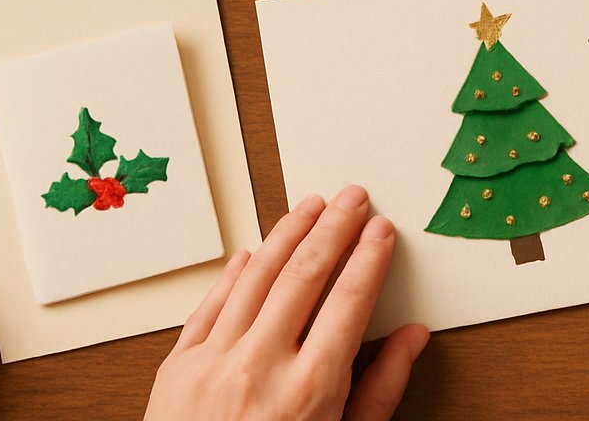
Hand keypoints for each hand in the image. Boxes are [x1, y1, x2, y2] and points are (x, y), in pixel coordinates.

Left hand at [145, 185, 429, 420]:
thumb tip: (412, 339)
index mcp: (310, 392)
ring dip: (287, 233)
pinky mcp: (176, 370)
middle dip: (334, 226)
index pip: (349, 301)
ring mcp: (213, 365)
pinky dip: (233, 274)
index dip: (369, 257)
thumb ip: (379, 392)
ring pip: (256, 277)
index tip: (382, 230)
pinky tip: (252, 252)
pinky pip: (209, 306)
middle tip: (352, 196)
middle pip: (306, 274)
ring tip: (309, 206)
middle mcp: (260, 368)